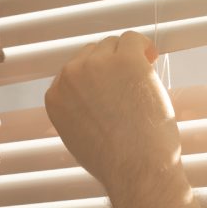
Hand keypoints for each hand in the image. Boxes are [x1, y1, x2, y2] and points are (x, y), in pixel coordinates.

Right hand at [44, 31, 180, 186]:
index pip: (72, 71)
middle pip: (92, 53)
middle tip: (129, 85)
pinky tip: (151, 63)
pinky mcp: (125, 60)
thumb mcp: (77, 137)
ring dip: (127, 57)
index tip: (111, 87)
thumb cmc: (113, 160)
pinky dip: (144, 48)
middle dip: (111, 65)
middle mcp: (70, 77)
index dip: (95, 78)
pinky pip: (133, 39)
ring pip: (113, 44)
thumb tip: (94, 96)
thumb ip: (77, 111)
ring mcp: (96, 65)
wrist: (135, 168)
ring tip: (141, 81)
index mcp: (55, 97)